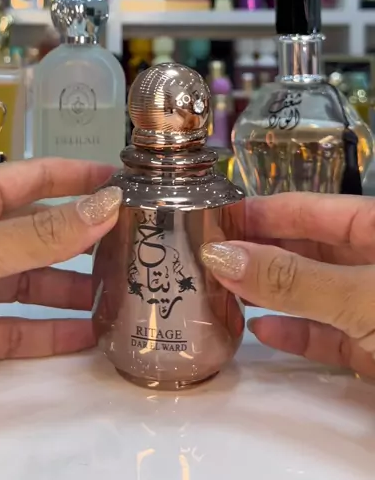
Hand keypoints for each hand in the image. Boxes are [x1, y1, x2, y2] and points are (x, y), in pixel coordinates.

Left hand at [0, 159, 120, 404]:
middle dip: (80, 240)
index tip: (122, 180)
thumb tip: (107, 204)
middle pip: (35, 233)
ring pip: (29, 282)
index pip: (30, 178)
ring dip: (70, 290)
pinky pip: (14, 329)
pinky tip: (83, 338)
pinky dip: (48, 333)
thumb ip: (38, 234)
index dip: (74, 176)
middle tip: (132, 247)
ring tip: (116, 297)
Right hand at [200, 192, 374, 376]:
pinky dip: (294, 332)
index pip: (305, 209)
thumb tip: (220, 256)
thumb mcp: (358, 295)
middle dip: (254, 254)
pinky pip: (326, 334)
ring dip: (267, 294)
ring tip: (219, 292)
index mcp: (373, 227)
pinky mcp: (372, 350)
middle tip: (203, 260)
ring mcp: (369, 307)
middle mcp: (370, 261)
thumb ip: (292, 279)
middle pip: (303, 249)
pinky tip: (259, 330)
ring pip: (310, 293)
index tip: (207, 219)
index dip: (257, 212)